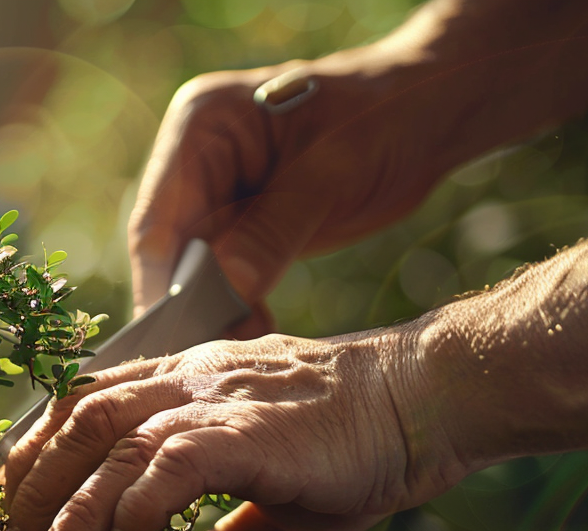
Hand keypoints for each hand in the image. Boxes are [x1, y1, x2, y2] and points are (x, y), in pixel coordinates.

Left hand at [0, 333, 461, 530]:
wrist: (426, 399)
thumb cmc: (353, 443)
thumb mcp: (272, 498)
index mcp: (187, 383)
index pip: (87, 401)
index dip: (40, 446)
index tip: (12, 498)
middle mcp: (188, 381)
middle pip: (81, 420)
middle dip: (36, 481)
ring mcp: (216, 401)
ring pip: (112, 442)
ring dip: (70, 506)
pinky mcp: (248, 430)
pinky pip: (169, 463)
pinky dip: (135, 507)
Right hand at [129, 53, 447, 337]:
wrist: (429, 112)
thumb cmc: (383, 119)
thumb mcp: (331, 173)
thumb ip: (272, 231)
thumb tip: (225, 290)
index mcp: (201, 126)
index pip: (157, 220)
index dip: (162, 284)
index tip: (177, 338)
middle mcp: (196, 159)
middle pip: (167, 250)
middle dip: (186, 305)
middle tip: (208, 360)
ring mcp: (216, 191)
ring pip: (191, 269)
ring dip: (213, 312)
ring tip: (240, 350)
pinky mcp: (241, 222)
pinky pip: (222, 274)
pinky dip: (237, 306)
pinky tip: (260, 333)